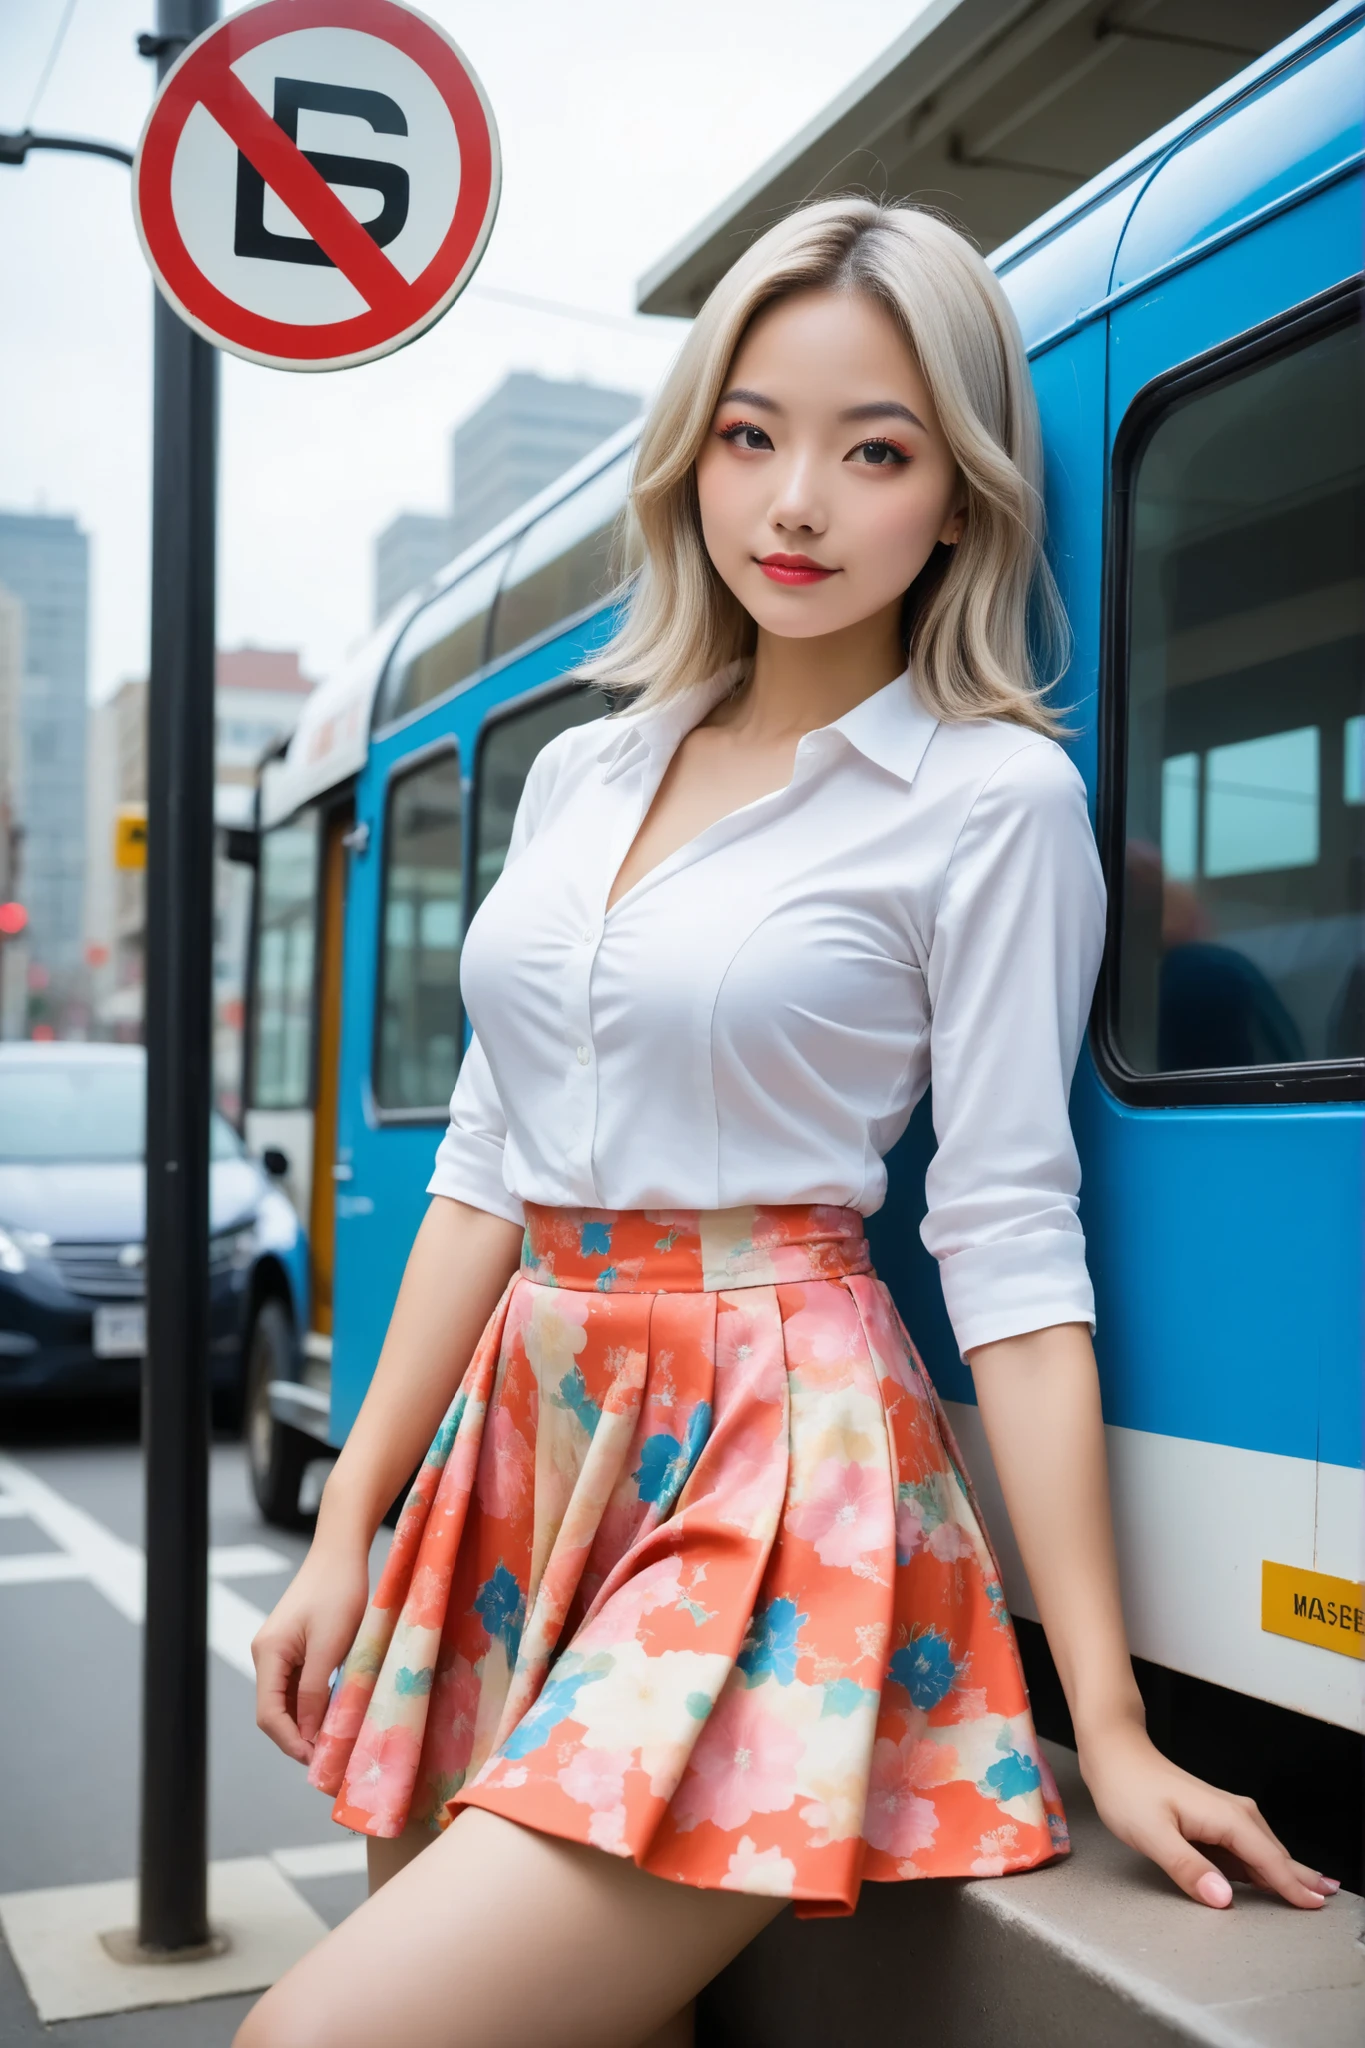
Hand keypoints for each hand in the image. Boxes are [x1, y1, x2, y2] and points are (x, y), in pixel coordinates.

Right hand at [251, 1539, 370, 1765]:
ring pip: (287, 1700)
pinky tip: (334, 1714)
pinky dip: (313, 1703)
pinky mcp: (294, 1646)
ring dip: (307, 1722)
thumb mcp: (330, 1647)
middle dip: (299, 1737)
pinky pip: (297, 1685)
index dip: (291, 1741)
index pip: (269, 1714)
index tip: (316, 1761)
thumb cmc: (338, 1592)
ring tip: (334, 1741)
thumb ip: (315, 1693)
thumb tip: (308, 1736)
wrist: (341, 1553)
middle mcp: (266, 1655)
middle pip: (275, 1711)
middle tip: (328, 1758)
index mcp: (267, 1654)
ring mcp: (278, 1651)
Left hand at [1077, 1717, 1338, 1908]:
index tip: (1316, 1905)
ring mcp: (1222, 1813)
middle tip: (1325, 1902)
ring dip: (1284, 1871)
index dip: (1293, 1886)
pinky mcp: (1210, 1817)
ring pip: (1261, 1849)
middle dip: (1300, 1878)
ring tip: (1307, 1893)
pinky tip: (1265, 1878)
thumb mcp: (1151, 1834)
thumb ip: (1188, 1868)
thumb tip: (1222, 1898)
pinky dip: (1261, 1862)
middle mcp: (1232, 1813)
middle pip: (1273, 1853)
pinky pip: (1244, 1846)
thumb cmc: (1126, 1786)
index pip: (1269, 1860)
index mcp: (1225, 1818)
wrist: (1112, 1750)